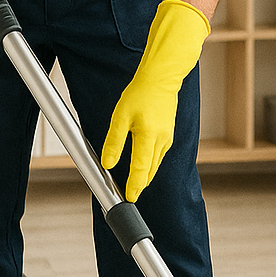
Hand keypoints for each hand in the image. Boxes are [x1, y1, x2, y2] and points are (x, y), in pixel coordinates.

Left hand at [101, 0, 209, 201]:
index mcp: (149, 137)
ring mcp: (167, 137)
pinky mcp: (168, 133)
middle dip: (140, 184)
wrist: (161, 78)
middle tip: (128, 195)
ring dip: (145, 175)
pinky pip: (159, 155)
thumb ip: (114, 143)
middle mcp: (161, 140)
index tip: (129, 198)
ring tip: (134, 184)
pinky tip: (143, 165)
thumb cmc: (140, 94)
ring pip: (155, 163)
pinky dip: (150, 164)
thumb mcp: (120, 117)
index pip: (141, 169)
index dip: (134, 186)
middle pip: (150, 171)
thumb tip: (107, 163)